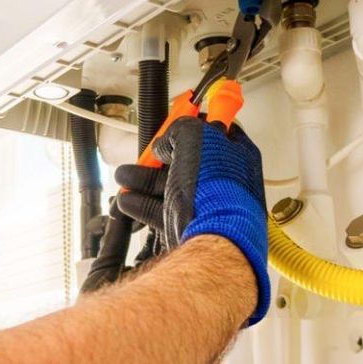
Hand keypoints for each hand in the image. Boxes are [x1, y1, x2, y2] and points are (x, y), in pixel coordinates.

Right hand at [113, 117, 269, 324]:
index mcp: (238, 155)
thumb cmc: (215, 191)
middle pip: (189, 160)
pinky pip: (164, 212)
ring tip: (125, 177)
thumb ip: (178, 131)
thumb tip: (166, 143)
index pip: (217, 129)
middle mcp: (227, 181)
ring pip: (173, 187)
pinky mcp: (193, 227)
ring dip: (145, 180)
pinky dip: (144, 205)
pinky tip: (128, 201)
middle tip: (146, 153)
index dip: (194, 122)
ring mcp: (210, 206)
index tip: (176, 121)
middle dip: (160, 156)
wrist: (213, 242)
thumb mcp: (194, 138)